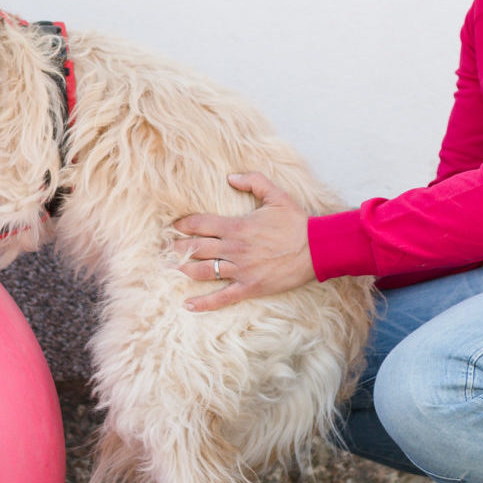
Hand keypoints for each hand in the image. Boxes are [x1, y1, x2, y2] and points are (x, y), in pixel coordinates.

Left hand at [170, 173, 329, 311]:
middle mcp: (234, 248)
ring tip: (172, 268)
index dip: (184, 225)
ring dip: (185, 269)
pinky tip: (188, 305)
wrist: (316, 249)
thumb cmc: (296, 222)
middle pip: (197, 248)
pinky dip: (204, 303)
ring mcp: (241, 270)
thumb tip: (231, 177)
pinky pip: (222, 297)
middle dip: (178, 247)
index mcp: (237, 227)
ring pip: (204, 271)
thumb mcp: (276, 195)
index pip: (201, 224)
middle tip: (165, 248)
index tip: (174, 226)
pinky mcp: (250, 287)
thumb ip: (253, 181)